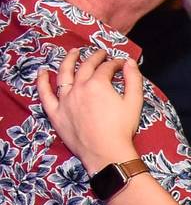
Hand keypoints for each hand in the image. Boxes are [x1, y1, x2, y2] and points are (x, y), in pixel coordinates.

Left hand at [37, 49, 145, 170]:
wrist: (106, 152)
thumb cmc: (122, 128)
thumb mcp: (135, 101)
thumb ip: (133, 79)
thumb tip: (130, 62)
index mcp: (98, 84)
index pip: (107, 67)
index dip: (116, 63)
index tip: (123, 64)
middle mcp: (79, 88)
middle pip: (86, 66)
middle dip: (96, 57)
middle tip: (102, 54)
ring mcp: (65, 100)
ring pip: (64, 74)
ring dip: (69, 60)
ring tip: (74, 51)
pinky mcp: (56, 113)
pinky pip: (45, 95)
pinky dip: (42, 82)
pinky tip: (42, 72)